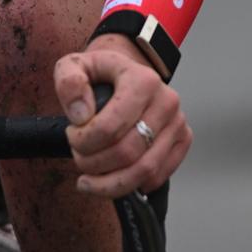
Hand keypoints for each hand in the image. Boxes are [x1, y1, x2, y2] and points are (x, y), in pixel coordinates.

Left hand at [53, 37, 190, 198]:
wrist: (125, 73)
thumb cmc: (99, 73)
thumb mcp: (73, 65)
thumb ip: (69, 83)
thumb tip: (81, 116)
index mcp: (142, 80)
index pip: (110, 128)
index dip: (83, 141)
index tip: (71, 136)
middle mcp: (167, 101)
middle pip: (127, 153)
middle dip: (93, 163)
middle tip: (78, 156)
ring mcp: (178, 122)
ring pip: (144, 171)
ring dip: (110, 182)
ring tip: (89, 178)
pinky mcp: (183, 140)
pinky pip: (158, 177)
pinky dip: (131, 185)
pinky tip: (111, 179)